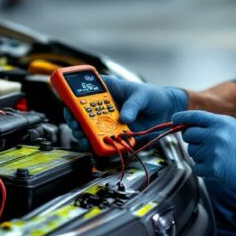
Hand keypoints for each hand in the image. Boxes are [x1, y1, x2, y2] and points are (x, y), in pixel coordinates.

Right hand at [64, 76, 187, 148]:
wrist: (165, 111)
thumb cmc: (152, 96)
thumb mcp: (142, 95)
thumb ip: (133, 105)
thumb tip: (124, 118)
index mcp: (107, 90)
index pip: (85, 91)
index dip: (73, 97)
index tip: (69, 104)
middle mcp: (105, 106)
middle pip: (82, 113)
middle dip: (76, 120)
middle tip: (77, 125)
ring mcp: (109, 121)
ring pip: (89, 129)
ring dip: (85, 134)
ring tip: (85, 138)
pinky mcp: (116, 134)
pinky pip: (104, 140)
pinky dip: (100, 145)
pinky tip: (99, 146)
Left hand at [173, 110, 235, 191]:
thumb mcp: (232, 127)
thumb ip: (213, 125)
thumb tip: (192, 126)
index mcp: (220, 122)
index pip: (194, 116)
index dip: (181, 117)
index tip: (174, 118)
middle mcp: (214, 135)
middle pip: (188, 135)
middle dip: (193, 141)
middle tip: (204, 146)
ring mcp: (213, 151)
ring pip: (192, 152)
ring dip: (200, 156)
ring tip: (217, 158)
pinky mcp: (213, 168)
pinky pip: (196, 168)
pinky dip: (203, 169)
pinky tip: (216, 168)